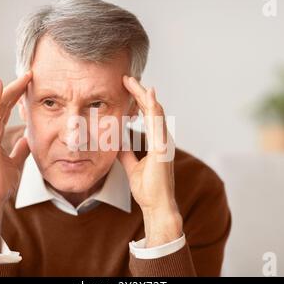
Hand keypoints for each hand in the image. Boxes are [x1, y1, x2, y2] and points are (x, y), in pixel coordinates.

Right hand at [0, 72, 31, 251]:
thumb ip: (20, 149)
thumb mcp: (15, 162)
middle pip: (2, 103)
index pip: (5, 110)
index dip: (16, 96)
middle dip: (16, 88)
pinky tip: (1, 86)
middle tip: (30, 74)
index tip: (29, 85)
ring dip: (11, 89)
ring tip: (24, 76)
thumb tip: (27, 139)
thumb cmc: (0, 182)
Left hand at [119, 76, 182, 247]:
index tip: (126, 88)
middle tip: (127, 78)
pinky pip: (157, 122)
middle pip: (152, 108)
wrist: (156, 206)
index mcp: (157, 141)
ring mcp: (164, 142)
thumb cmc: (148, 188)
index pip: (147, 115)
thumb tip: (119, 142)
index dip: (138, 100)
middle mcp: (162, 138)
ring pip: (155, 111)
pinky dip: (152, 107)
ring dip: (144, 94)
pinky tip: (146, 95)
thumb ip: (127, 153)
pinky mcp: (162, 147)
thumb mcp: (132, 166)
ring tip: (132, 81)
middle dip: (140, 92)